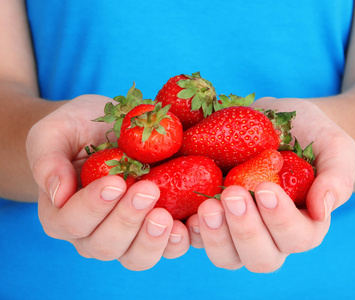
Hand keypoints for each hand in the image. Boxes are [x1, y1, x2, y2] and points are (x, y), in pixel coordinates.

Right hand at [26, 95, 189, 269]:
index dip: (92, 207)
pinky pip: (167, 247)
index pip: (71, 222)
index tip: (115, 182)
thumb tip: (56, 193)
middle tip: (148, 191)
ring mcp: (127, 234)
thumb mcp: (54, 133)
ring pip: (136, 257)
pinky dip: (179, 240)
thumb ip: (47, 160)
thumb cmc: (77, 130)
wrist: (104, 130)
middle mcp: (93, 232)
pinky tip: (190, 222)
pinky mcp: (154, 228)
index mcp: (62, 213)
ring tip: (167, 217)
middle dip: (127, 220)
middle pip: (106, 245)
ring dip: (153, 240)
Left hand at [186, 97, 354, 271]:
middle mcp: (271, 235)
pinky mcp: (214, 218)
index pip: (297, 237)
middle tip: (232, 196)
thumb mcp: (333, 146)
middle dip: (246, 231)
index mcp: (304, 223)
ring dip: (216, 236)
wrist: (274, 123)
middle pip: (260, 257)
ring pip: (228, 256)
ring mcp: (238, 229)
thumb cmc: (308, 134)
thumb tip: (322, 211)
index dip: (280, 220)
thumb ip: (336, 177)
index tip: (265, 189)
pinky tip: (186, 213)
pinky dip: (192, 232)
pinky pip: (199, 238)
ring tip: (207, 206)